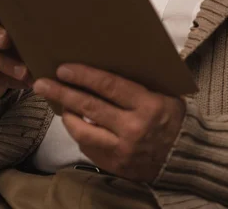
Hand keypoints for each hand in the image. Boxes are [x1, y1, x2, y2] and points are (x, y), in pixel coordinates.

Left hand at [33, 64, 184, 181]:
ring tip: (57, 104)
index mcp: (148, 105)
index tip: (64, 68)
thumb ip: (139, 82)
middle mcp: (134, 128)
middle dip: (62, 93)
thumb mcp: (165, 93)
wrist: (185, 157)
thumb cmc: (173, 117)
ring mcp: (123, 150)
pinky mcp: (116, 166)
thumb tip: (108, 61)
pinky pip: (88, 148)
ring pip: (83, 131)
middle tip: (42, 83)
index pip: (109, 86)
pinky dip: (79, 134)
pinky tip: (75, 123)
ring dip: (66, 115)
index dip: (84, 76)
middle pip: (89, 106)